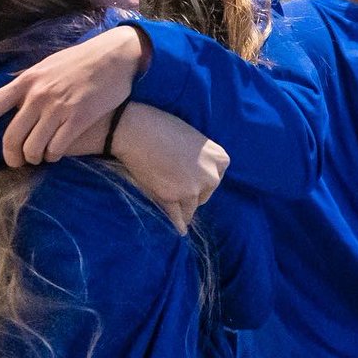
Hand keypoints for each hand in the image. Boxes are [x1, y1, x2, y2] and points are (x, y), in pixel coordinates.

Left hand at [0, 27, 148, 165]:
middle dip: (12, 156)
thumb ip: (29, 82)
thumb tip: (10, 95)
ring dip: (34, 158)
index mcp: (27, 80)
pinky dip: (53, 155)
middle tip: (17, 162)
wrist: (116, 57)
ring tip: (40, 157)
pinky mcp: (78, 118)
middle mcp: (38, 95)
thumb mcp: (48, 65)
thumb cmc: (82, 61)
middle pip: (11, 137)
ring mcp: (58, 107)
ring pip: (33, 147)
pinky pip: (57, 148)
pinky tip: (56, 153)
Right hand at [111, 103, 228, 232]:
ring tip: (177, 210)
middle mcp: (211, 176)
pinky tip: (180, 229)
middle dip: (193, 193)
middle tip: (175, 184)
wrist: (138, 131)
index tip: (192, 177)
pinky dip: (178, 224)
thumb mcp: (193, 139)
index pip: (217, 177)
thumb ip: (202, 158)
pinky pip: (177, 216)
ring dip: (184, 209)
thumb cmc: (163, 128)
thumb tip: (201, 174)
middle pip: (205, 194)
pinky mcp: (172, 199)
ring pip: (191, 208)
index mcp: (220, 158)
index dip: (203, 179)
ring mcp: (192, 189)